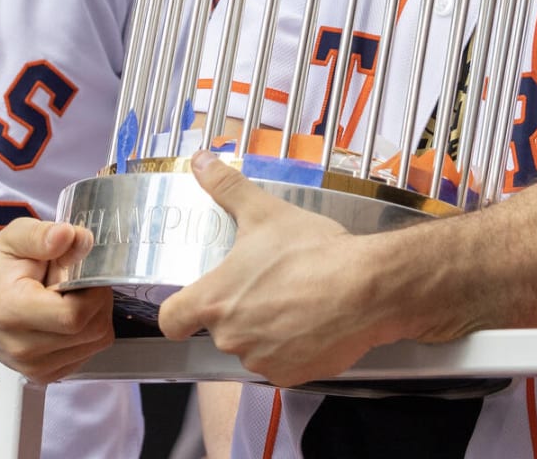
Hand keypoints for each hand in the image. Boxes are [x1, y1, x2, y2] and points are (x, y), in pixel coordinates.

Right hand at [0, 217, 113, 382]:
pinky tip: (65, 315)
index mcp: (12, 312)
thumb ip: (43, 235)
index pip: (74, 315)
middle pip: (91, 329)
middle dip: (96, 299)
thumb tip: (73, 236)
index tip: (84, 273)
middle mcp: (21, 348)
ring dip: (93, 315)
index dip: (92, 290)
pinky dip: (86, 331)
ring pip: (95, 342)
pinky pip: (88, 352)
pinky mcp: (43, 375)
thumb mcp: (15, 238)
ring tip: (67, 297)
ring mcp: (33, 367)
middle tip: (76, 281)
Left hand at [158, 151, 389, 386]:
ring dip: (265, 330)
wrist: (366, 288)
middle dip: (239, 309)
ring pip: (252, 346)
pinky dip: (291, 349)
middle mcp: (231, 337)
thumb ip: (226, 187)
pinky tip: (310, 322)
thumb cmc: (312, 251)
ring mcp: (261, 360)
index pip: (171, 320)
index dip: (178, 312)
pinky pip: (281, 363)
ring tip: (293, 300)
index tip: (190, 305)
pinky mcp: (291, 375)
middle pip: (219, 329)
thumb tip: (201, 161)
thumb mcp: (264, 211)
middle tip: (266, 284)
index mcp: (215, 298)